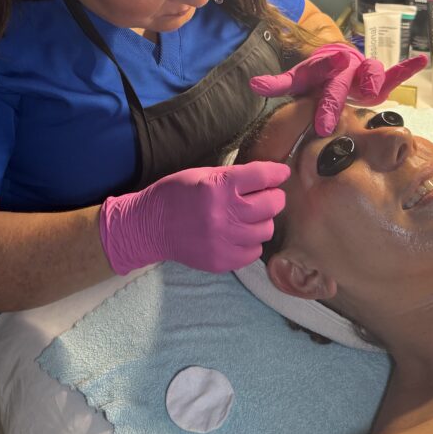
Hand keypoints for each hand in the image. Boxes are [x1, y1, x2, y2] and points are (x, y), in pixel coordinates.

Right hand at [99, 162, 289, 274]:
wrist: (150, 227)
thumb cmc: (176, 194)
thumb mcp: (202, 175)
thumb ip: (234, 177)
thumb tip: (267, 177)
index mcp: (217, 187)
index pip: (261, 176)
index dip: (276, 172)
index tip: (282, 173)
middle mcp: (223, 214)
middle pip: (271, 205)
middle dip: (274, 197)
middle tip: (268, 195)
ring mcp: (223, 240)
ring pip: (266, 230)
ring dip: (262, 221)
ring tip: (249, 216)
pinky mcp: (222, 261)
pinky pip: (254, 252)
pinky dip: (251, 241)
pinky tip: (239, 234)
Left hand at [250, 43, 426, 135]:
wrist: (337, 57)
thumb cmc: (317, 74)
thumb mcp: (299, 78)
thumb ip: (279, 82)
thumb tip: (253, 84)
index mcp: (324, 69)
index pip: (319, 81)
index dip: (319, 99)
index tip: (320, 122)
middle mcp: (345, 69)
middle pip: (340, 85)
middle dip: (334, 103)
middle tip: (327, 126)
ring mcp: (364, 73)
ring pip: (372, 74)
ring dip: (374, 81)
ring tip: (372, 92)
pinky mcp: (380, 79)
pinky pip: (394, 73)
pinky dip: (407, 68)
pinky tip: (420, 60)